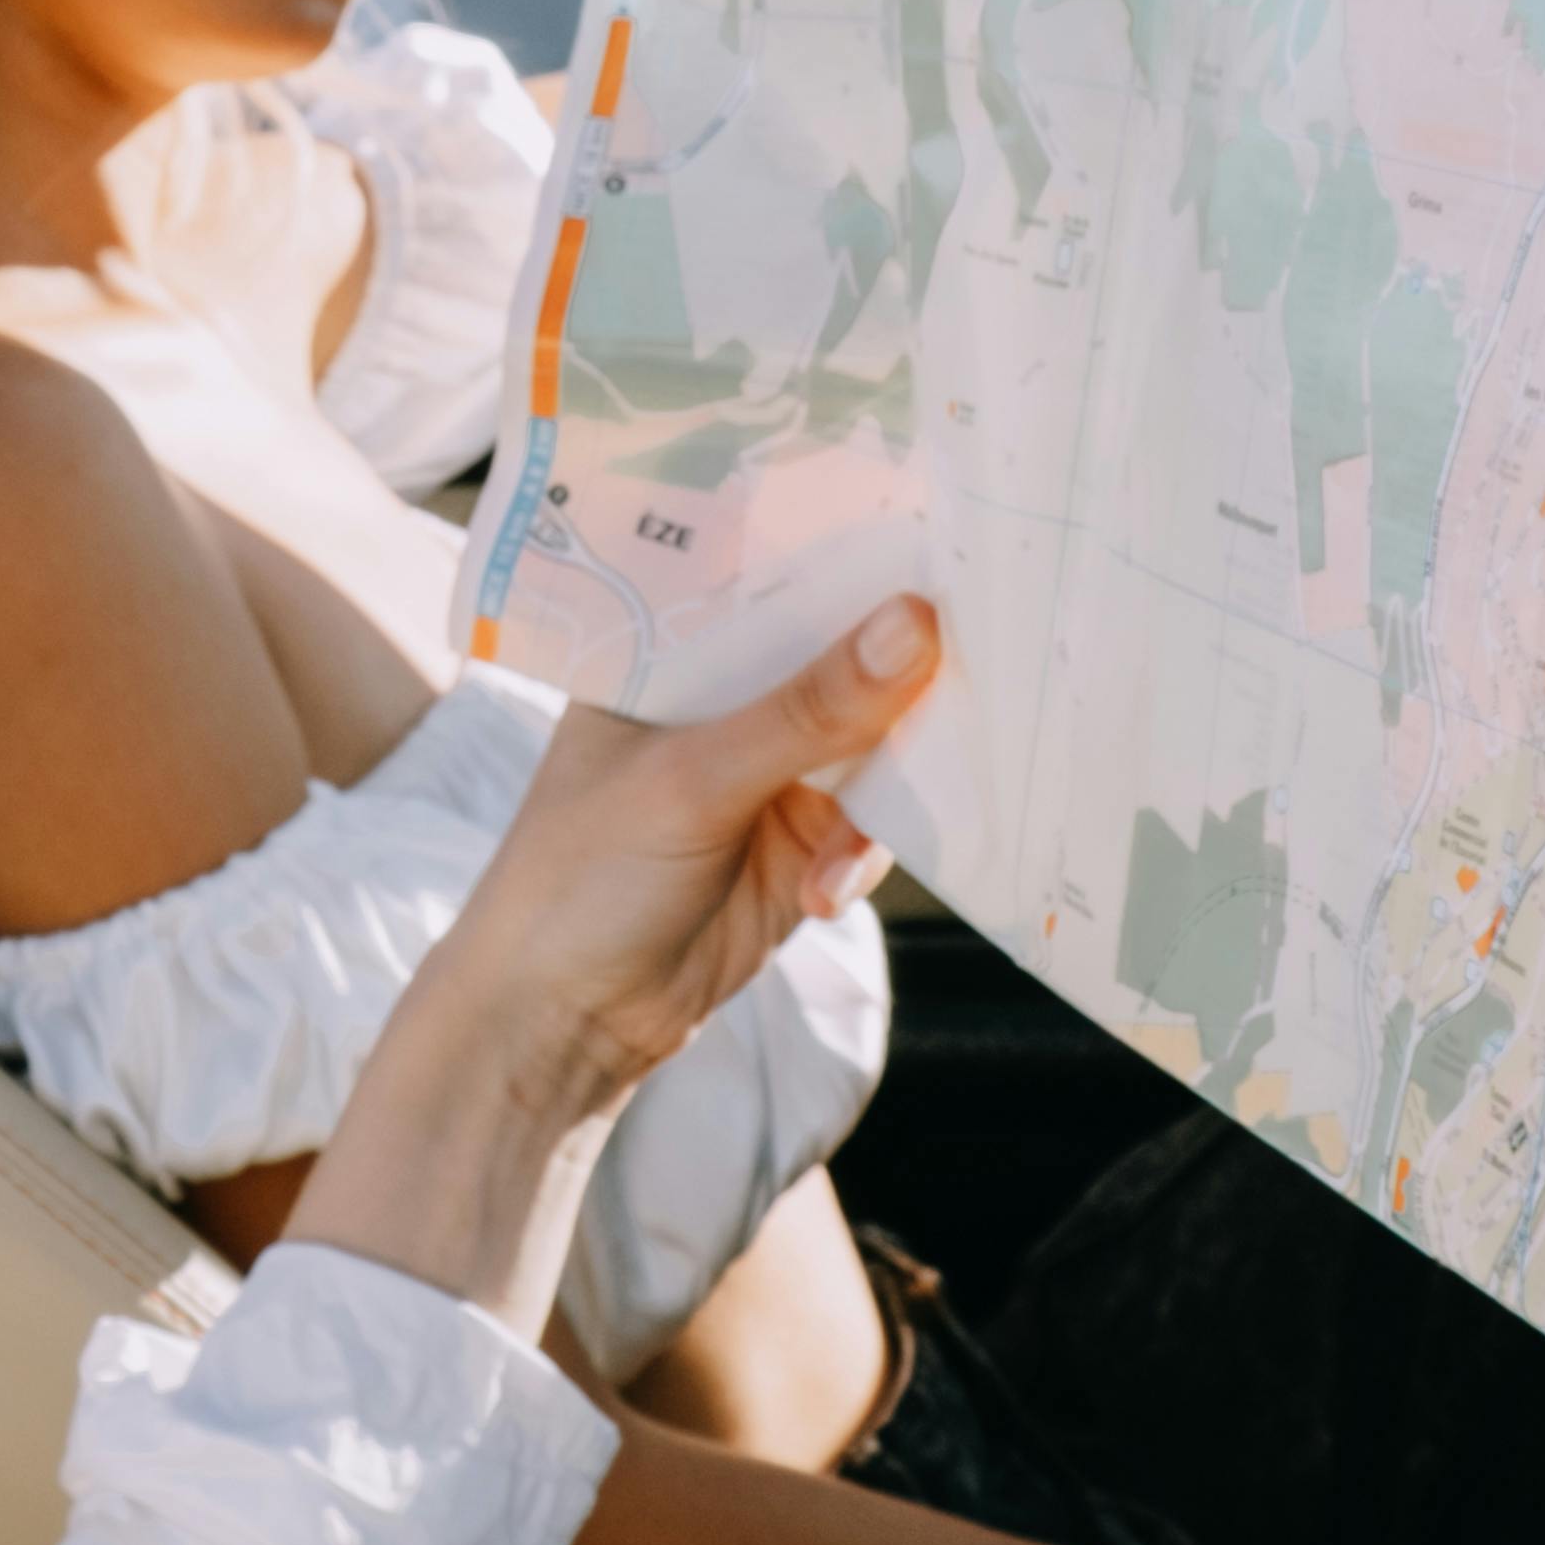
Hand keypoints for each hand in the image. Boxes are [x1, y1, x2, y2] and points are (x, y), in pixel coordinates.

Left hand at [286, 601, 939, 1340]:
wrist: (563, 1026)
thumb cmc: (581, 880)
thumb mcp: (691, 781)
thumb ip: (805, 709)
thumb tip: (917, 622)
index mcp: (670, 644)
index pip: (771, 564)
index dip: (850, 540)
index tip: (941, 519)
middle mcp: (724, 693)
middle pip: (840, 646)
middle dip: (902, 659)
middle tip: (981, 650)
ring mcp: (769, 767)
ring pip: (875, 737)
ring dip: (891, 775)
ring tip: (866, 819)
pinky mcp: (804, 843)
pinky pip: (877, 823)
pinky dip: (867, 855)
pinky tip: (824, 896)